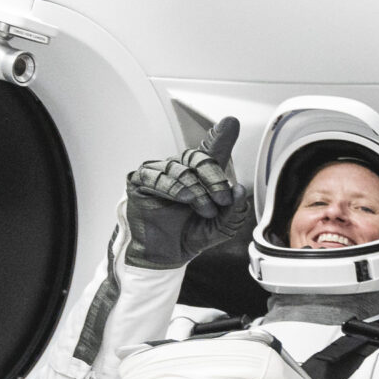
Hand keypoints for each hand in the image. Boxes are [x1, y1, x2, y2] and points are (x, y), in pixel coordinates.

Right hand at [123, 118, 250, 269]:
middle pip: (197, 157)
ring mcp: (158, 173)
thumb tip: (239, 189)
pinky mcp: (139, 181)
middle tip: (222, 199)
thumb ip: (234, 209)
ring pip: (179, 167)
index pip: (210, 151)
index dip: (220, 137)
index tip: (230, 122)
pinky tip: (184, 200)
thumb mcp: (221, 227)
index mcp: (201, 176)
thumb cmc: (190, 236)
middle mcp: (179, 170)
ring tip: (203, 209)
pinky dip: (174, 187)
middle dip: (214, 177)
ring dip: (195, 188)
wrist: (166, 256)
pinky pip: (156, 175)